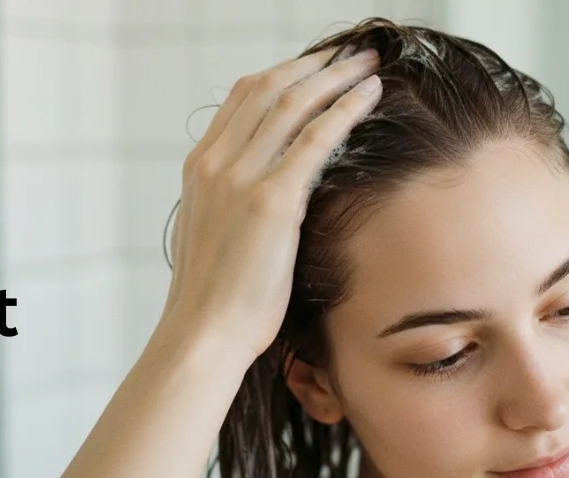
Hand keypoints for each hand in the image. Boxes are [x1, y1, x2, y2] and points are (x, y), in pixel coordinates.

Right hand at [160, 46, 381, 359]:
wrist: (203, 333)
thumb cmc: (214, 298)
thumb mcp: (214, 235)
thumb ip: (233, 202)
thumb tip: (266, 192)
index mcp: (199, 168)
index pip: (243, 97)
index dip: (285, 73)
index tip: (317, 67)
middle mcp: (215, 163)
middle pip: (269, 88)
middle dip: (315, 64)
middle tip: (351, 55)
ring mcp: (240, 178)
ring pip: (294, 103)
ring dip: (337, 77)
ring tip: (368, 65)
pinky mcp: (272, 200)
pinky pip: (316, 138)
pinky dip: (346, 109)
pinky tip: (369, 97)